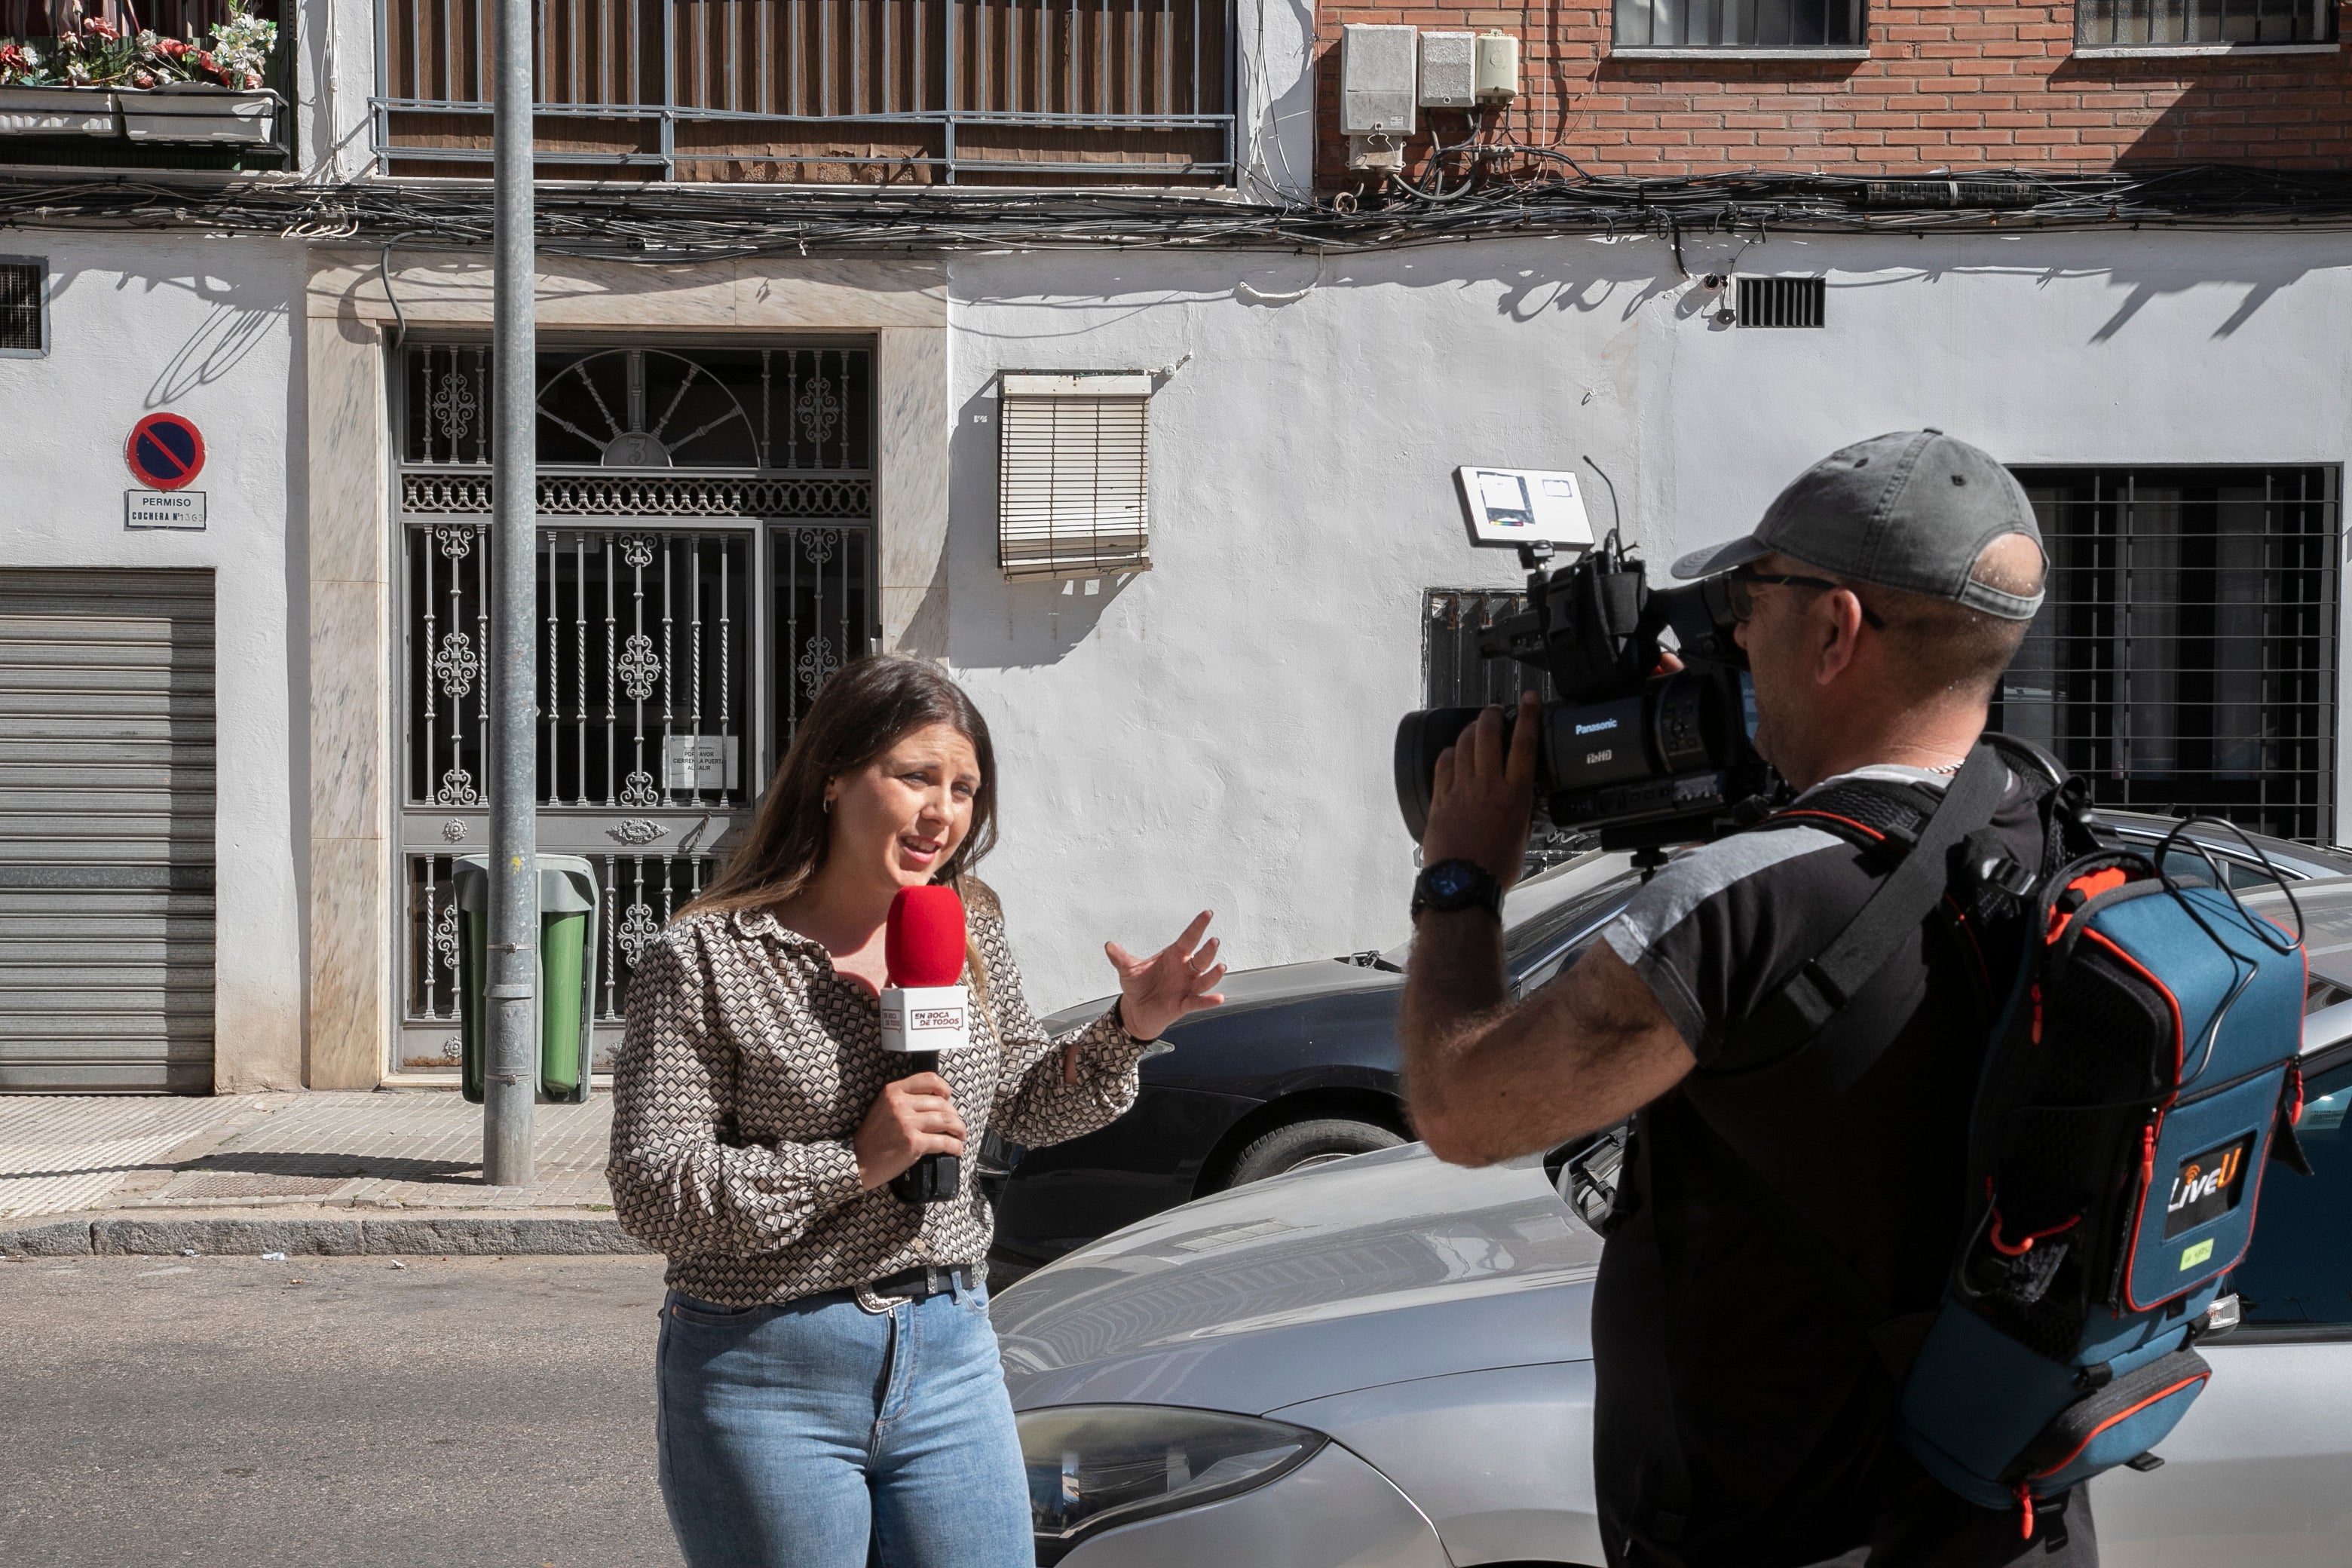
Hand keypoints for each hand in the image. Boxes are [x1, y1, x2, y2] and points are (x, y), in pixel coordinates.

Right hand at [853, 1072, 965, 1188]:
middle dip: (954, 1115)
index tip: (948, 1098)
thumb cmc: (872, 1137)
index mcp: (894, 1091)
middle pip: (941, 1103)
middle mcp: (901, 1104)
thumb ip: (904, 1100)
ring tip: (961, 1135)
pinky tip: (956, 1149)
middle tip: (956, 1124)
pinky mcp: (914, 1143)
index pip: (929, 1079)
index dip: (944, 1088)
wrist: (859, 1160)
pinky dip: (955, 1146)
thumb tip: (935, 1102)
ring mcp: (908, 1123)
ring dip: (959, 1129)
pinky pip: (944, 1141)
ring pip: (946, 1120)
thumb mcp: (883, 1107)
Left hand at [1106, 911, 1227, 1042]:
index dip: (1198, 926)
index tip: (1207, 914)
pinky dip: (1208, 1001)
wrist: (1136, 1010)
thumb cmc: (1139, 986)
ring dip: (1213, 974)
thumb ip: (1120, 958)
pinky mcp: (1184, 1004)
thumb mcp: (1128, 969)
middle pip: (1201, 958)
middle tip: (1213, 940)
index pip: (1189, 938)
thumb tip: (1109, 946)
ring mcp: (1187, 987)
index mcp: (1174, 956)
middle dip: (1208, 950)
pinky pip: (1198, 1002)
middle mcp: (1184, 970)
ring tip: (1220, 967)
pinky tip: (1218, 998)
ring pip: (1205, 979)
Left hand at [1421, 690, 1538, 892]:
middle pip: (1488, 733)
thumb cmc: (1495, 867)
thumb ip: (1519, 806)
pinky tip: (1451, 753)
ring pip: (1463, 744)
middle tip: (1494, 711)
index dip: (1527, 715)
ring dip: (1470, 730)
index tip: (1528, 699)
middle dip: (1491, 714)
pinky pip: (1442, 764)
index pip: (1524, 743)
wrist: (1463, 884)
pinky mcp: (1440, 798)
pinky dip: (1448, 753)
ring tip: (1475, 729)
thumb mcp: (1521, 833)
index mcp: (1514, 795)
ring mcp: (1461, 789)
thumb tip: (1518, 792)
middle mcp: (1487, 786)